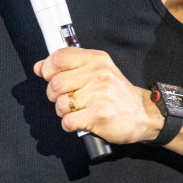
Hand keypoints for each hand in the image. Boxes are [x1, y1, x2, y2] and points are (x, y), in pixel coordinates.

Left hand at [34, 48, 164, 144]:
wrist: (143, 114)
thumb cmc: (116, 93)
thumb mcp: (96, 71)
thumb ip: (68, 66)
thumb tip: (39, 67)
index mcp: (96, 59)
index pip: (59, 58)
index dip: (48, 69)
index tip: (51, 77)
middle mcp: (97, 74)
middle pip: (55, 83)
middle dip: (54, 95)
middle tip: (66, 99)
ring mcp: (98, 95)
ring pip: (59, 104)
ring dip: (63, 111)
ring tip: (77, 110)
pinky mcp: (98, 116)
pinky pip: (67, 121)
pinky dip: (69, 124)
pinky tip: (80, 121)